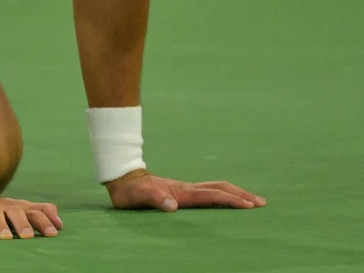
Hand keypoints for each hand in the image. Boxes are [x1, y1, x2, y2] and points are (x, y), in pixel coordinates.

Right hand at [0, 192, 62, 238]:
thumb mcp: (18, 210)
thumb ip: (38, 213)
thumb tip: (60, 223)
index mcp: (16, 207)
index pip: (33, 211)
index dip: (44, 220)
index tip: (54, 233)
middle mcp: (2, 208)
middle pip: (14, 211)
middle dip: (22, 223)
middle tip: (29, 236)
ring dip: (1, 225)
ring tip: (7, 237)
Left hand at [105, 169, 266, 210]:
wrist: (124, 179)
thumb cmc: (131, 191)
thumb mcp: (139, 197)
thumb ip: (154, 199)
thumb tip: (171, 206)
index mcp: (182, 192)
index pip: (212, 196)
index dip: (230, 200)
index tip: (249, 206)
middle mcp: (188, 189)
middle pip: (220, 189)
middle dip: (241, 195)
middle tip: (262, 203)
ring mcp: (186, 189)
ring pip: (216, 189)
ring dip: (235, 193)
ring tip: (252, 200)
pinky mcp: (182, 192)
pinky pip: (209, 193)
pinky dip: (223, 195)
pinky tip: (226, 201)